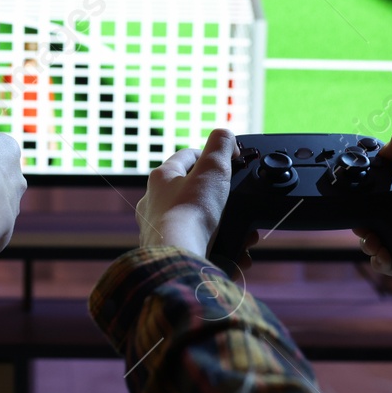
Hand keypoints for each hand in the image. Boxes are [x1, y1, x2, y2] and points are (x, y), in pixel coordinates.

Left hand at [136, 129, 237, 256]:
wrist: (177, 256)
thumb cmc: (190, 211)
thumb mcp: (213, 167)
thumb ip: (221, 145)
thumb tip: (226, 136)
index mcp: (162, 177)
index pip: (186, 156)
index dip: (209, 155)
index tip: (227, 161)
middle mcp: (153, 202)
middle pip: (188, 190)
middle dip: (215, 196)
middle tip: (233, 201)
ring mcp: (156, 227)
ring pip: (192, 220)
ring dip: (217, 225)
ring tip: (238, 232)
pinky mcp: (165, 251)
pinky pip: (192, 244)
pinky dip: (214, 247)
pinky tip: (231, 254)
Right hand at [353, 127, 391, 291]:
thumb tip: (383, 149)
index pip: (380, 186)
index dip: (365, 191)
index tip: (358, 199)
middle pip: (374, 215)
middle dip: (362, 223)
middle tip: (364, 228)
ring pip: (378, 239)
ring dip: (369, 245)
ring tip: (376, 247)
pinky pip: (389, 261)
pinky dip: (382, 261)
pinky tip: (386, 259)